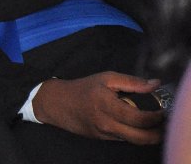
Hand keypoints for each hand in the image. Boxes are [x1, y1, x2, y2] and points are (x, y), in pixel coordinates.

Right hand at [33, 72, 163, 143]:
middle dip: (157, 132)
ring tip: (152, 124)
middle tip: (162, 122)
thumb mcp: (106, 78)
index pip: (138, 118)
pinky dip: (134, 134)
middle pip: (141, 137)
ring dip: (149, 135)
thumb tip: (154, 84)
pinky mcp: (102, 139)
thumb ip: (132, 82)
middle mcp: (105, 123)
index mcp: (106, 104)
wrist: (57, 103)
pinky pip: (125, 140)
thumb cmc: (82, 88)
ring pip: (135, 141)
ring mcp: (104, 133)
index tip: (162, 111)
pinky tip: (135, 125)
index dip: (155, 117)